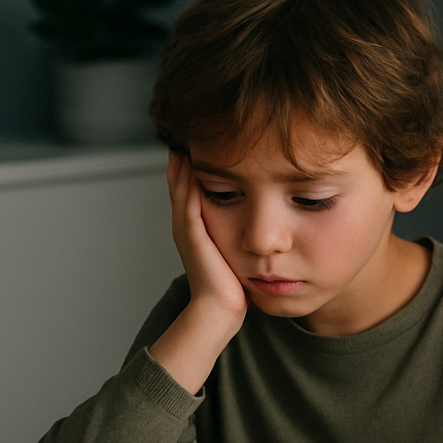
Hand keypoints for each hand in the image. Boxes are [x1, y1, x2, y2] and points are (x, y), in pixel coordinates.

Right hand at [151, 153, 246, 392]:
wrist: (220, 311)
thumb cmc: (233, 285)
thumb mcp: (236, 250)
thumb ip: (240, 232)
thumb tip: (260, 217)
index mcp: (200, 226)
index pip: (194, 187)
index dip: (198, 164)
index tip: (206, 139)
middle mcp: (189, 226)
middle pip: (183, 183)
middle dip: (187, 158)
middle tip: (188, 130)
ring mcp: (187, 231)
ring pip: (182, 189)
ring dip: (183, 166)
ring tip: (185, 140)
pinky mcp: (193, 238)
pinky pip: (189, 204)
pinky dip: (188, 184)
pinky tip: (191, 166)